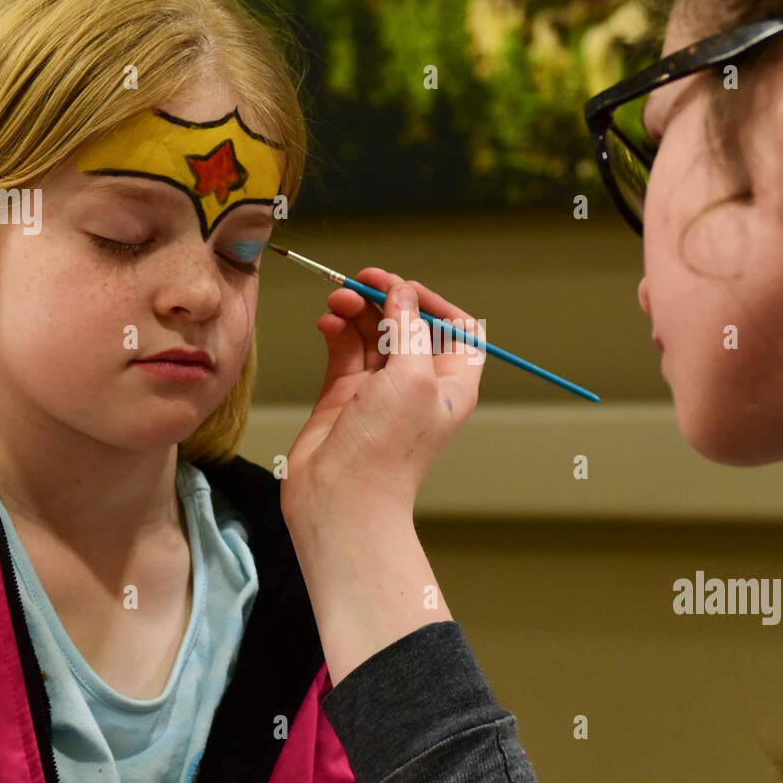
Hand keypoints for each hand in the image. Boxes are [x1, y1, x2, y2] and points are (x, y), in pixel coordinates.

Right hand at [281, 267, 484, 524]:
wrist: (342, 500)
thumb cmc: (388, 449)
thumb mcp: (412, 376)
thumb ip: (407, 328)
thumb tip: (402, 292)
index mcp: (451, 382)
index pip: (455, 328)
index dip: (432, 303)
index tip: (403, 287)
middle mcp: (418, 384)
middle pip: (407, 324)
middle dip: (385, 299)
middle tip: (359, 282)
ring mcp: (380, 390)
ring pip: (372, 334)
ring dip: (356, 311)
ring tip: (336, 300)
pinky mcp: (345, 396)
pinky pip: (344, 351)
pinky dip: (337, 332)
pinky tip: (327, 323)